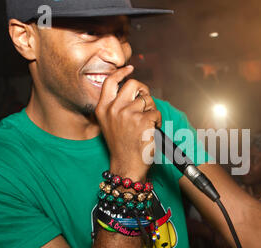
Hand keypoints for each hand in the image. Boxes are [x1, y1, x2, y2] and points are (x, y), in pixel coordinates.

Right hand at [95, 65, 161, 181]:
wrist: (127, 165)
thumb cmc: (121, 146)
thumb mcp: (110, 124)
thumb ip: (116, 106)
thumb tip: (132, 90)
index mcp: (102, 109)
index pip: (110, 82)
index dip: (121, 72)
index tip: (129, 68)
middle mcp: (113, 109)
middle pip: (133, 84)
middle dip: (143, 90)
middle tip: (146, 101)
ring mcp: (128, 114)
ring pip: (148, 100)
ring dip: (151, 111)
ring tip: (146, 125)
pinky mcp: (142, 121)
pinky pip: (156, 113)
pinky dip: (157, 122)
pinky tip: (150, 132)